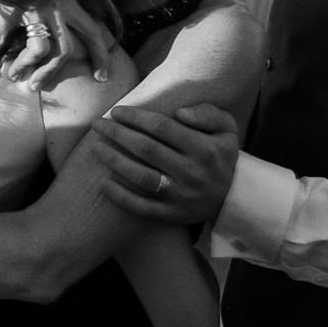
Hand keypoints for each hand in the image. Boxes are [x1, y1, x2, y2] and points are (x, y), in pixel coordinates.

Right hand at [0, 0, 118, 90]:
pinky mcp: (8, 12)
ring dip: (28, 67)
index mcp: (70, 3)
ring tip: (16, 76)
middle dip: (54, 72)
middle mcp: (56, 7)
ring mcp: (33, 10)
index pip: (93, 33)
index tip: (101, 77)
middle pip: (66, 49)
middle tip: (40, 87)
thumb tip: (90, 36)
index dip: (100, 57)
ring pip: (40, 50)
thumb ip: (69, 15)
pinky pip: (0, 39)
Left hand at [89, 103, 239, 223]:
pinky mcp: (171, 215)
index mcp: (203, 149)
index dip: (136, 117)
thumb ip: (207, 114)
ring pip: (141, 177)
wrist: (231, 198)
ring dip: (114, 161)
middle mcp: (191, 172)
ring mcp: (180, 196)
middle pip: (146, 149)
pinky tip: (104, 184)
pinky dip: (121, 197)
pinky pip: (142, 207)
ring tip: (96, 148)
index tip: (117, 111)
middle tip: (97, 125)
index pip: (162, 128)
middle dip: (118, 134)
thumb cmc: (220, 155)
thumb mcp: (226, 129)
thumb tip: (179, 112)